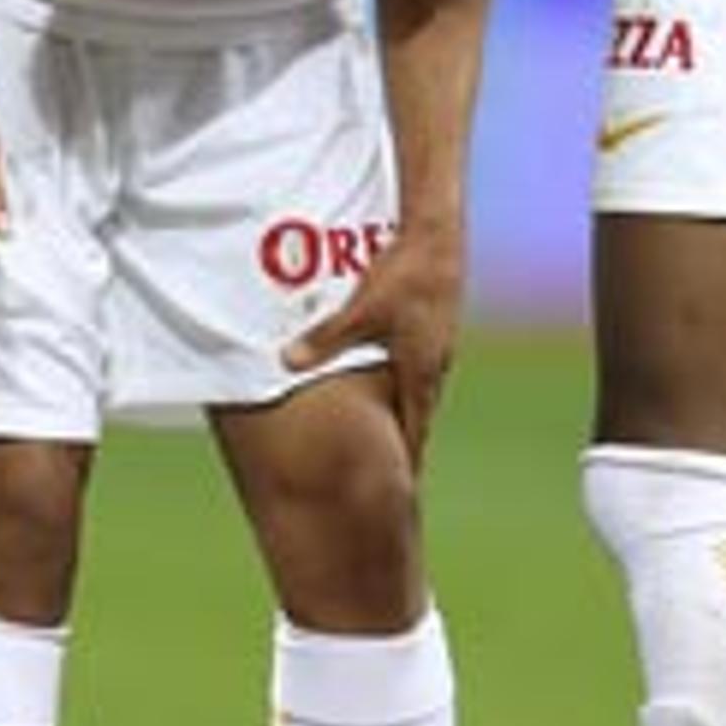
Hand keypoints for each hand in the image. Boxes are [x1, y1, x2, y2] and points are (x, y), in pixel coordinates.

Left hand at [283, 211, 464, 467]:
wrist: (438, 236)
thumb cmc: (403, 276)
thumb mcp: (358, 311)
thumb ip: (323, 341)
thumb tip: (287, 363)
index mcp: (420, 372)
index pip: (414, 429)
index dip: (408, 460)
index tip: (403, 488)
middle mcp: (435, 364)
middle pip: (419, 413)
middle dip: (406, 440)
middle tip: (396, 470)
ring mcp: (439, 344)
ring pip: (421, 386)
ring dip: (407, 407)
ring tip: (395, 428)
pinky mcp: (436, 323)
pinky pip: (421, 362)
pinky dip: (407, 378)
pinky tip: (394, 372)